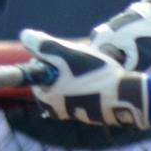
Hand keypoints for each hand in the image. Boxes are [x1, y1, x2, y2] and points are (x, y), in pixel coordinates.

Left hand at [23, 30, 150, 129]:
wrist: (125, 96)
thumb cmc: (92, 75)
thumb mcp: (65, 54)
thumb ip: (43, 45)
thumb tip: (25, 35)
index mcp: (45, 98)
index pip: (39, 71)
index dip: (51, 57)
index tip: (67, 53)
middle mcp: (56, 110)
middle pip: (54, 78)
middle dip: (66, 66)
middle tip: (82, 60)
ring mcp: (74, 114)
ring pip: (70, 85)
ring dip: (79, 74)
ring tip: (95, 69)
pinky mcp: (90, 115)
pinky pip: (84, 95)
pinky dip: (90, 85)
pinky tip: (102, 80)